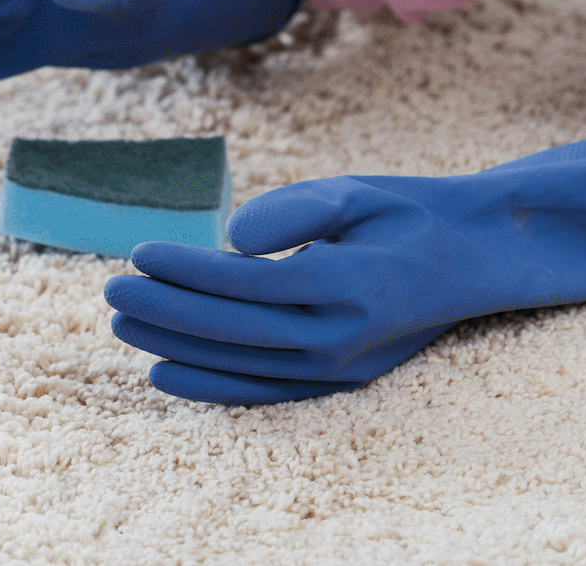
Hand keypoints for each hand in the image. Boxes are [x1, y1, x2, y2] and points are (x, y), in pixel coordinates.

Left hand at [103, 120, 585, 404]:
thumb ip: (294, 209)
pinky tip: (163, 373)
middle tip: (110, 291)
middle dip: (163, 310)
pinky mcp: (340, 380)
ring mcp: (341, 366)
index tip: (139, 251)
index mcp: (346, 283)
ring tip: (122, 325)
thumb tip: (231, 237)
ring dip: (174, 345)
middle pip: (231, 327)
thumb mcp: (355, 191)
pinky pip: (264, 393)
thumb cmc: (408, 212)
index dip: (185, 270)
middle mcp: (341, 336)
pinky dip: (210, 387)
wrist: (475, 257)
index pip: (243, 282)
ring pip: (239, 363)